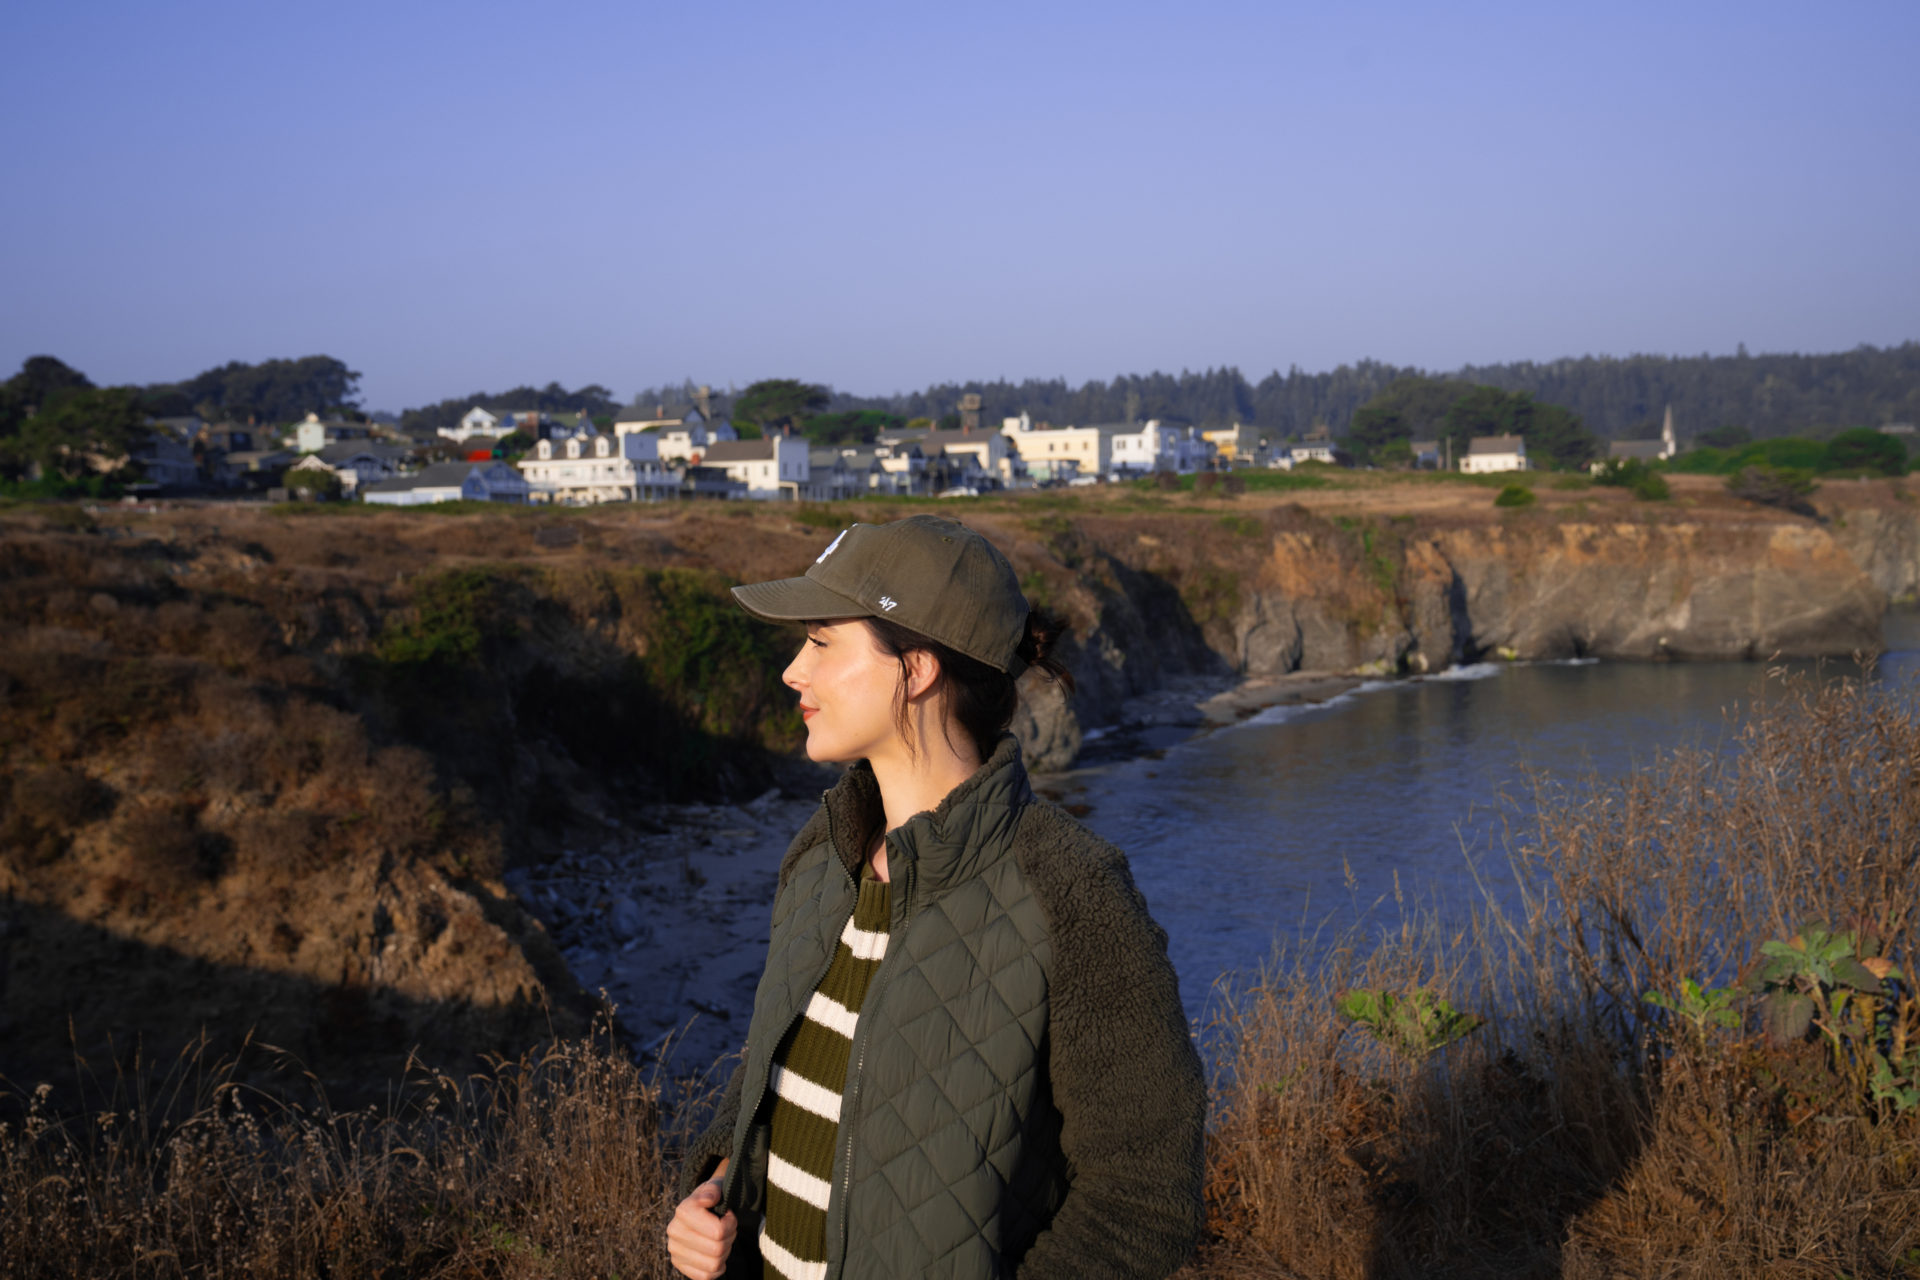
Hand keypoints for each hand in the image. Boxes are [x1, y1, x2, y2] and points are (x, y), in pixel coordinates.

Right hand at [667, 1164, 735, 1279]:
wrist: (700, 1211)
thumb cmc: (712, 1200)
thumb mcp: (715, 1188)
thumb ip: (713, 1189)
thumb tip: (709, 1199)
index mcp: (683, 1211)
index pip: (719, 1232)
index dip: (731, 1224)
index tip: (729, 1215)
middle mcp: (674, 1231)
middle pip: (718, 1249)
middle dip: (730, 1238)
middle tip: (728, 1229)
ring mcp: (675, 1251)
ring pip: (714, 1264)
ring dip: (724, 1253)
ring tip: (722, 1240)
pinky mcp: (679, 1265)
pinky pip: (706, 1276)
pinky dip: (717, 1268)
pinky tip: (716, 1254)